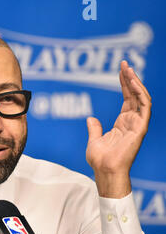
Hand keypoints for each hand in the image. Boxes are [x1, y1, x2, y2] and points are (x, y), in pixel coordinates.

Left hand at [86, 60, 151, 197]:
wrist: (104, 170)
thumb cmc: (99, 160)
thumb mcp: (94, 140)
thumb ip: (94, 128)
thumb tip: (90, 118)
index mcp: (122, 123)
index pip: (127, 99)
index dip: (124, 84)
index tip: (120, 70)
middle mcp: (132, 121)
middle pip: (134, 95)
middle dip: (130, 78)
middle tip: (124, 63)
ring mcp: (137, 124)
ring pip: (141, 98)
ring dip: (135, 82)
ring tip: (128, 68)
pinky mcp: (140, 128)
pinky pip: (144, 106)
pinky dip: (140, 93)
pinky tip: (132, 82)